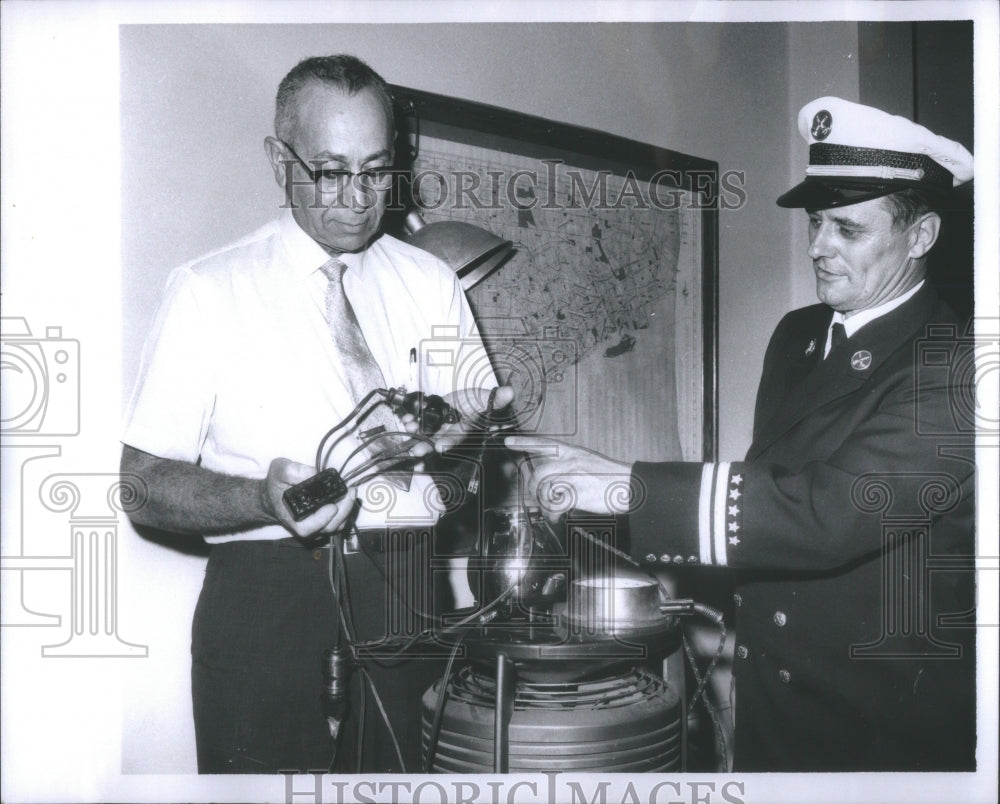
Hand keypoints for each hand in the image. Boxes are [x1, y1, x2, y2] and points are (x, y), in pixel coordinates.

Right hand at [262, 458, 356, 537]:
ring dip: (347, 510)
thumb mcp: (279, 471)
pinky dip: (346, 510)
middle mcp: (305, 526)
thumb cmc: (277, 484)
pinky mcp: (325, 522)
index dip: (321, 520)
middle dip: (343, 511)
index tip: (332, 506)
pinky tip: (348, 495)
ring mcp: (316, 526)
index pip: (307, 528)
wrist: (276, 493)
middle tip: (350, 493)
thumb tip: (313, 472)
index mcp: (291, 518)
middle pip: (328, 527)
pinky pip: (339, 521)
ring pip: (336, 526)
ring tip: (351, 491)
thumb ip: (292, 471)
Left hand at [402, 385, 514, 453]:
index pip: (458, 438)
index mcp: (465, 430)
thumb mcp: (489, 399)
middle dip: (426, 446)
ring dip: (416, 432)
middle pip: (437, 441)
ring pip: (426, 432)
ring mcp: (440, 425)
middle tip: (415, 451)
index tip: (440, 447)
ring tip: (409, 427)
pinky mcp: (432, 417)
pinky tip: (406, 418)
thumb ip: (497, 399)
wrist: (472, 399)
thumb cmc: (482, 402)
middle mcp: (451, 431)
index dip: (449, 442)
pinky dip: (412, 420)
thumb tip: (509, 392)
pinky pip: (420, 420)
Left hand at [503, 436, 635, 517]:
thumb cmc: (611, 477)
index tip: (508, 442)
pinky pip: (554, 503)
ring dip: (544, 502)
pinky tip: (556, 515)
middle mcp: (570, 461)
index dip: (524, 442)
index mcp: (572, 452)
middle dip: (533, 487)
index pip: (543, 443)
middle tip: (536, 497)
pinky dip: (552, 512)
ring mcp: (572, 476)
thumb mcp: (588, 462)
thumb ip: (568, 467)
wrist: (629, 485)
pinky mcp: (575, 492)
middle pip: (539, 472)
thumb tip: (550, 482)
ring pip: (544, 488)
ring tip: (551, 509)